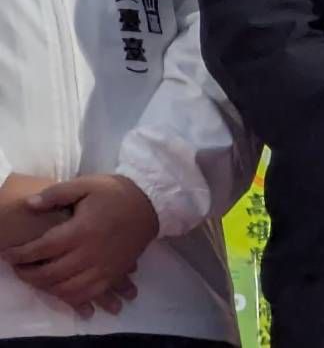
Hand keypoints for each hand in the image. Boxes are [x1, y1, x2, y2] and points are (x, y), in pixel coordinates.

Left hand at [3, 174, 156, 315]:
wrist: (152, 204)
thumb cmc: (116, 193)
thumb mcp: (86, 184)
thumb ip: (55, 194)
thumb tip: (28, 205)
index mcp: (82, 230)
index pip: (43, 248)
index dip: (21, 254)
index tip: (7, 254)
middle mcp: (91, 253)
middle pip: (50, 274)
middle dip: (28, 273)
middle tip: (18, 267)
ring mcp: (103, 267)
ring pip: (66, 289)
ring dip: (45, 288)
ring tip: (36, 278)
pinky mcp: (113, 275)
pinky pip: (87, 295)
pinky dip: (69, 297)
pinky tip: (61, 289)